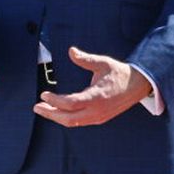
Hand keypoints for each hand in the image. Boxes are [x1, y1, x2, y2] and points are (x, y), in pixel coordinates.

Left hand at [33, 47, 151, 127]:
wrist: (137, 86)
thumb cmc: (119, 73)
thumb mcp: (103, 62)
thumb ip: (85, 59)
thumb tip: (71, 51)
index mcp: (97, 97)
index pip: (71, 104)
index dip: (55, 101)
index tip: (44, 94)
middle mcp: (97, 111)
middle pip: (69, 119)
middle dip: (51, 114)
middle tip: (36, 107)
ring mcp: (98, 117)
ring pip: (73, 122)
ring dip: (57, 117)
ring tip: (44, 109)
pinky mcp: (99, 118)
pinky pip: (79, 122)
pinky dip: (66, 118)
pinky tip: (58, 111)